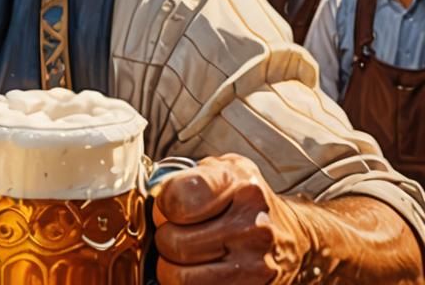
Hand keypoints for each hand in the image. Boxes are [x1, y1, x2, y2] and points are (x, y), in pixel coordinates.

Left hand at [154, 154, 311, 284]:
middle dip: (165, 238)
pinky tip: (200, 271)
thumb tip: (148, 194)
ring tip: (186, 255)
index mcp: (242, 186)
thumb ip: (186, 176)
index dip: (162, 206)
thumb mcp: (222, 170)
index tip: (171, 208)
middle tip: (177, 233)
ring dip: (172, 267)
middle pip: (173, 242)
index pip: (175, 201)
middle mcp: (253, 225)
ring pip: (180, 276)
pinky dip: (188, 283)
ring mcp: (256, 264)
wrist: (294, 235)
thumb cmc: (247, 200)